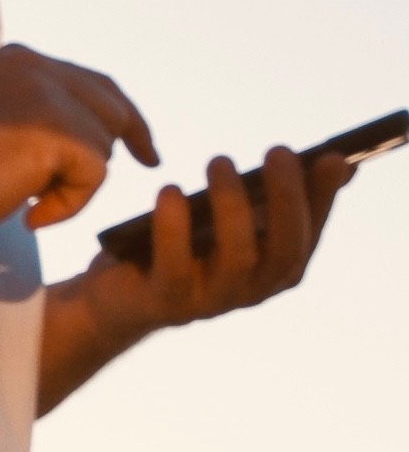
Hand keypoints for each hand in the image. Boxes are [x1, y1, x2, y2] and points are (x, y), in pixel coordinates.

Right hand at [0, 43, 155, 238]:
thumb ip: (33, 117)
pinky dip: (68, 205)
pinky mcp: (57, 130)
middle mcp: (37, 66)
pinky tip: (29, 213)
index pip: (92, 83)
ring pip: (102, 146)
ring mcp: (47, 94)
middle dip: (125, 141)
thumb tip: (86, 139)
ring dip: (75, 185)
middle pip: (111, 106)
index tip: (144, 148)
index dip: (123, 116)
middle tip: (136, 167)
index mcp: (20, 61)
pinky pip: (94, 177)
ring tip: (26, 201)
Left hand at [91, 145, 351, 339]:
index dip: (324, 199)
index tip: (331, 157)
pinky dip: (174, 228)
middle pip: (283, 251)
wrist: (117, 295)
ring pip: (237, 258)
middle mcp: (249, 290)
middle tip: (278, 150)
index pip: (309, 236)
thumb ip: (270, 196)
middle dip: (287, 198)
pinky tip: (170, 191)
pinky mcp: (165, 300)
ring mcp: (209, 300)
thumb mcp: (228, 218)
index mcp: (270, 271)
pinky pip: (175, 267)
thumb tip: (334, 161)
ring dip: (233, 206)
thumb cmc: (182, 246)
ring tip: (219, 161)